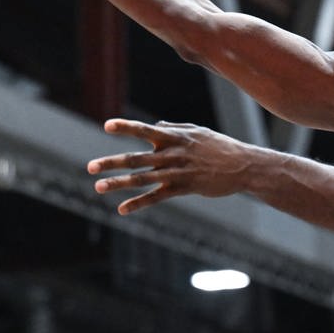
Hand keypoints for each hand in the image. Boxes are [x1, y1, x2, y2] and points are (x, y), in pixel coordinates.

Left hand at [87, 119, 255, 213]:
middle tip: (91, 167)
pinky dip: (139, 203)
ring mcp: (177, 172)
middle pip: (136, 158)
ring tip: (99, 187)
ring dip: (119, 183)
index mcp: (175, 137)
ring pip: (142, 179)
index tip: (107, 126)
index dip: (126, 128)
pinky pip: (157, 197)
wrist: (243, 166)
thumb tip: (156, 123)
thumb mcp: (199, 132)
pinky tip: (123, 209)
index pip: (145, 130)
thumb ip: (175, 127)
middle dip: (111, 163)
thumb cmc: (221, 147)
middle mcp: (172, 154)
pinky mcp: (183, 188)